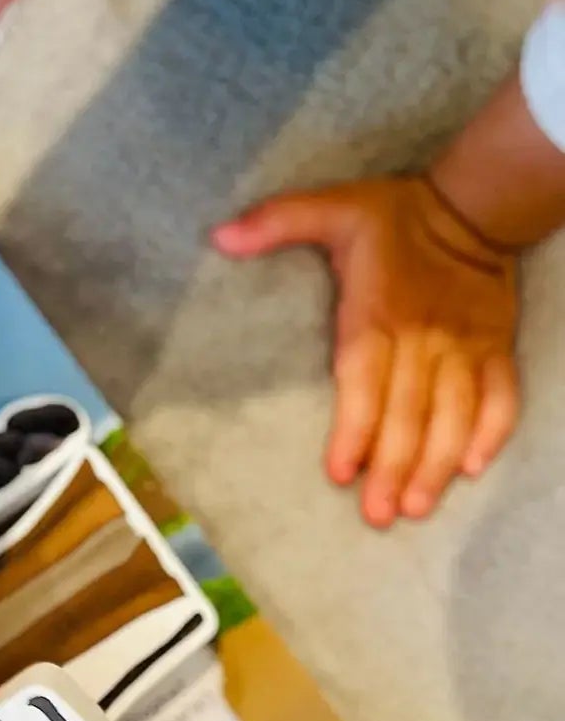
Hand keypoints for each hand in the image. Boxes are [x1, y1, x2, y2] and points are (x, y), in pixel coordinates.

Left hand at [213, 174, 520, 525]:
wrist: (473, 205)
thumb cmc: (392, 216)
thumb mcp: (330, 206)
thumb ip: (277, 222)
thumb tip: (219, 238)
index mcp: (378, 312)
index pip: (365, 378)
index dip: (355, 427)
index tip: (341, 471)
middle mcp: (423, 337)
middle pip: (408, 411)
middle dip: (394, 467)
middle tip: (378, 514)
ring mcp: (464, 346)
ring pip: (455, 414)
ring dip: (438, 464)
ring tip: (418, 507)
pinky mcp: (495, 348)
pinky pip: (501, 396)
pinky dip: (491, 432)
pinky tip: (473, 469)